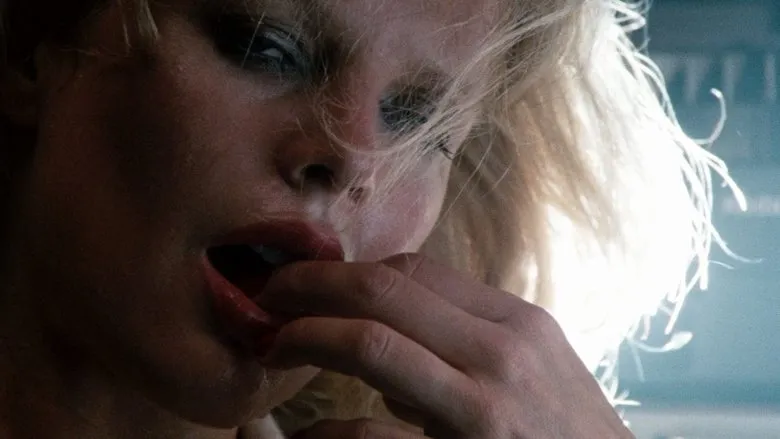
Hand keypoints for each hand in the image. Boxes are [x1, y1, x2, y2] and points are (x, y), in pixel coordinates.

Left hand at [257, 254, 634, 438]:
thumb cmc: (566, 436)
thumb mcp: (532, 374)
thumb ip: (467, 348)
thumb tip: (385, 357)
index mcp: (515, 324)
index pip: (414, 270)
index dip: (349, 271)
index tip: (312, 283)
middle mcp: (501, 353)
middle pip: (384, 289)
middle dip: (311, 284)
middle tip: (268, 295)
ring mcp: (484, 407)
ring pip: (371, 342)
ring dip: (306, 336)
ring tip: (274, 345)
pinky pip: (370, 435)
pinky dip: (325, 430)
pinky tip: (308, 434)